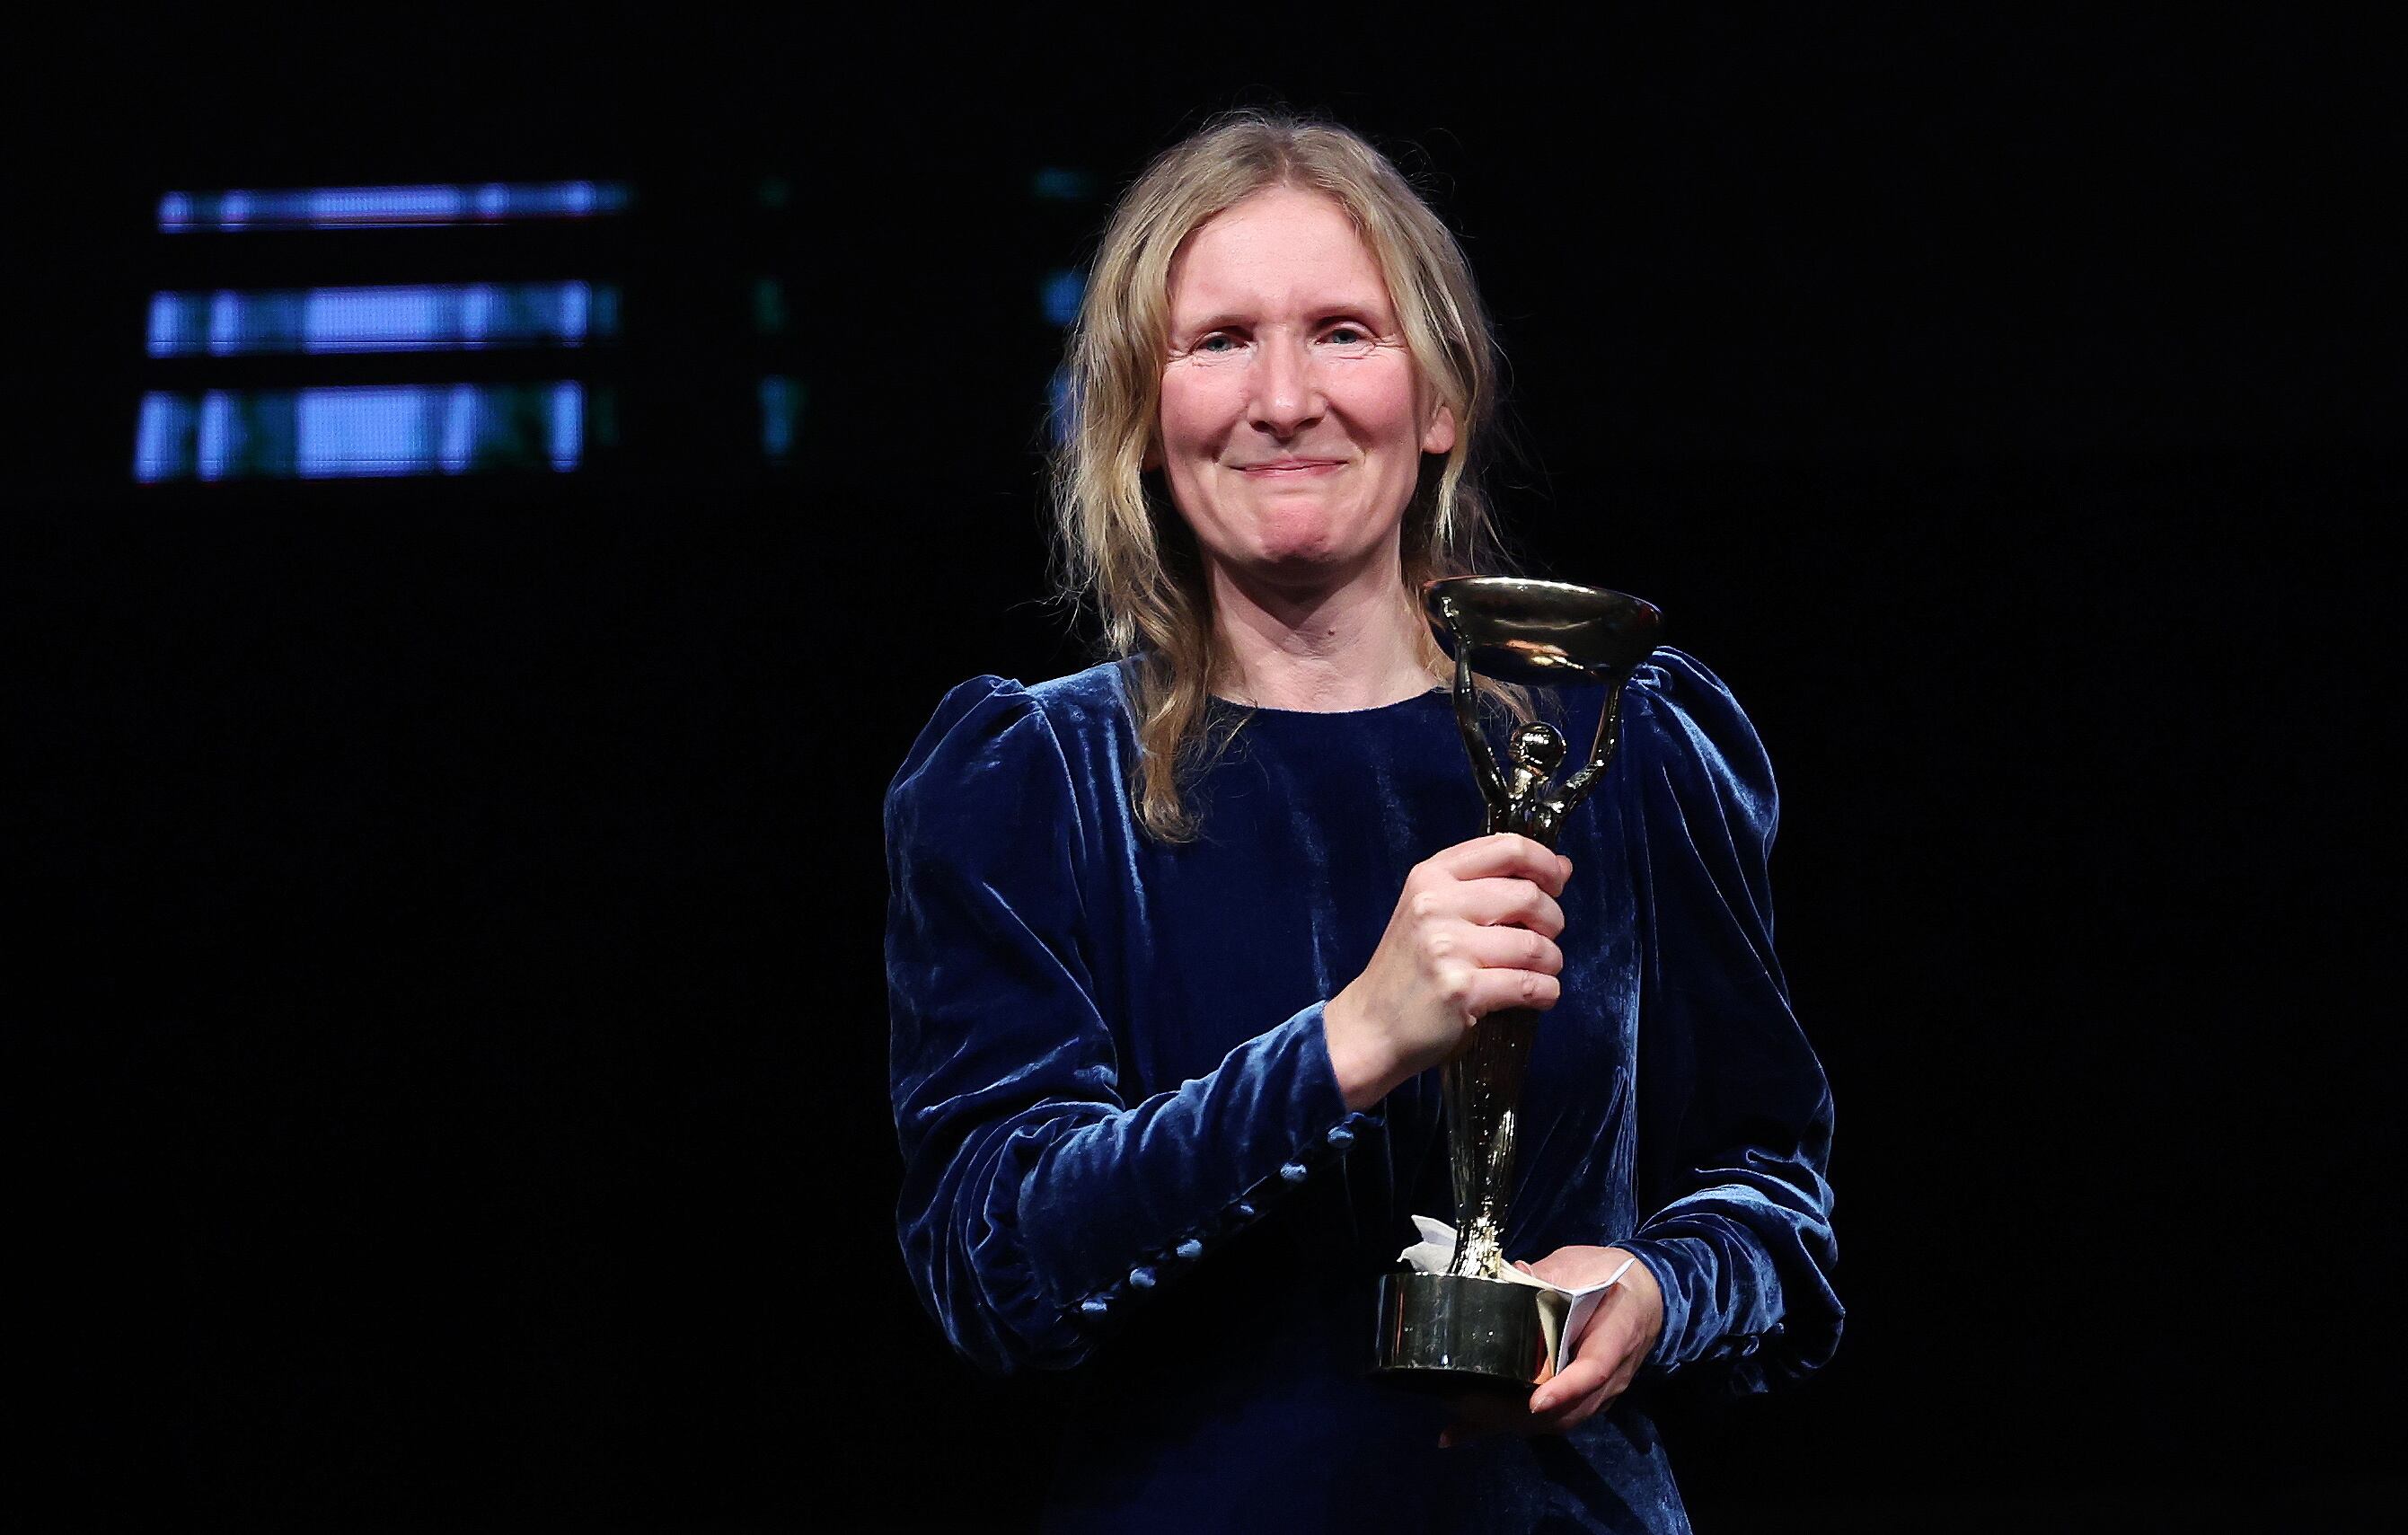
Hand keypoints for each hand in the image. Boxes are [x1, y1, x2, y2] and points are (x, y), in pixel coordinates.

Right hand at [1323, 833, 1571, 1110]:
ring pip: (1535, 945)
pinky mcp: (1460, 990)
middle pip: (1529, 897)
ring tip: (1540, 972)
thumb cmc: (1410, 968)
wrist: (1371, 1026)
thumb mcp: (1434, 910)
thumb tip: (1563, 867)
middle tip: (1543, 941)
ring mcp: (1446, 948)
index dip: (1545, 864)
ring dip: (1551, 962)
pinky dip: (1546, 992)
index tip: (1556, 885)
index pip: (1508, 848)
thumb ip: (1490, 885)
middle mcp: (1435, 904)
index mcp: (1431, 876)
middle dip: (1552, 922)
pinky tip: (1538, 995)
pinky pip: (1529, 985)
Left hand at [1438, 1246, 1664, 1447]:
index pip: (1594, 1371)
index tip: (1535, 1403)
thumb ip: (1551, 1274)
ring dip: (1511, 1424)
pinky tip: (1467, 1430)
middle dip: (1519, 1414)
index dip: (1565, 1390)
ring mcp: (1598, 1394)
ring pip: (1557, 1421)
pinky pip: (1550, 1419)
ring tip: (1464, 1418)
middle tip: (1470, 1405)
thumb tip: (1515, 1274)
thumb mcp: (1585, 1265)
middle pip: (1568, 1410)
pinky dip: (1509, 1425)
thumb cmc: (1612, 1277)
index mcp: (1615, 1337)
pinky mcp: (1582, 1399)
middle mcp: (1611, 1377)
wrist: (1647, 1296)